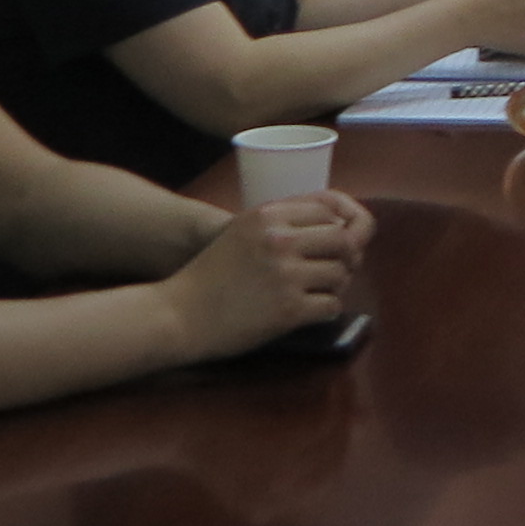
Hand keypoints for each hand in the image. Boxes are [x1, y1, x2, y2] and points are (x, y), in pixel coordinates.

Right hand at [170, 193, 368, 353]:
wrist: (178, 314)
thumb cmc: (211, 274)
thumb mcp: (244, 231)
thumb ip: (283, 222)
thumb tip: (336, 224)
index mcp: (269, 215)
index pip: (329, 211)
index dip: (338, 228)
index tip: (331, 246)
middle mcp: (280, 240)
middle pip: (343, 240)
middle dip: (346, 257)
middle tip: (335, 271)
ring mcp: (286, 275)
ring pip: (341, 274)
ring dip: (336, 286)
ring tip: (320, 292)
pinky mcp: (289, 309)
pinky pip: (332, 305)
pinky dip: (327, 309)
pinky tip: (313, 311)